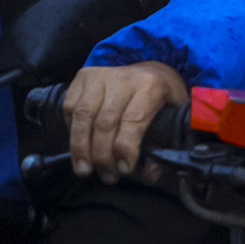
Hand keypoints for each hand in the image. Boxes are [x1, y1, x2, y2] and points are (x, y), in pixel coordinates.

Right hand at [64, 62, 188, 182]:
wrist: (150, 67)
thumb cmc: (161, 95)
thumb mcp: (174, 115)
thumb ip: (165, 145)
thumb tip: (149, 174)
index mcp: (151, 86)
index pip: (133, 121)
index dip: (125, 149)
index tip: (124, 169)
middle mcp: (124, 78)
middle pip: (105, 123)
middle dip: (103, 156)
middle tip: (107, 176)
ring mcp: (100, 76)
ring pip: (83, 116)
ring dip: (81, 148)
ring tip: (85, 169)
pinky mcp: (83, 77)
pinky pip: (70, 108)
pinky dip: (72, 131)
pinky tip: (80, 146)